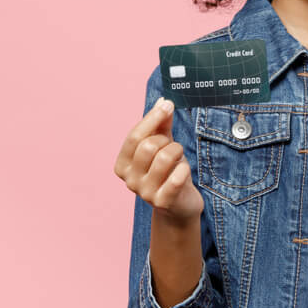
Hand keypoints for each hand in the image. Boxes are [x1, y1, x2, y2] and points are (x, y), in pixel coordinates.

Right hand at [113, 98, 203, 224]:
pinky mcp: (162, 202)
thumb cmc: (169, 171)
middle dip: (167, 141)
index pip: (134, 136)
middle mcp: (129, 180)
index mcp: (123, 164)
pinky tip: (183, 173)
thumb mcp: (163, 145)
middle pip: (149, 146)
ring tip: (179, 159)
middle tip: (174, 148)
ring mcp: (144, 193)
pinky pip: (177, 176)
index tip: (168, 105)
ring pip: (164, 157)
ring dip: (178, 152)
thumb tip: (162, 102)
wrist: (180, 205)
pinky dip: (185, 169)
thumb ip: (161, 125)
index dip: (152, 118)